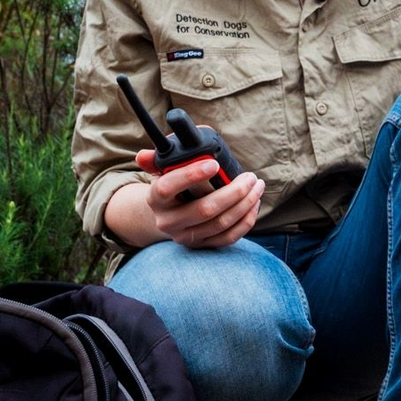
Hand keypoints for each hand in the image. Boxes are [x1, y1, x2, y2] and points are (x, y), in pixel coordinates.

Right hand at [135, 149, 264, 247]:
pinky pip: (228, 237)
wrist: (168, 215)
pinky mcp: (201, 245)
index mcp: (156, 199)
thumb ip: (156, 159)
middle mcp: (168, 222)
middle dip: (233, 192)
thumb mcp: (161, 171)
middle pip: (204, 209)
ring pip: (221, 223)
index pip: (168, 188)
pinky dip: (246, 221)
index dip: (191, 175)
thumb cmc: (171, 186)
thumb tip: (144, 155)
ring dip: (245, 204)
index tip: (214, 163)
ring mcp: (185, 236)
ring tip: (257, 186)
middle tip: (250, 177)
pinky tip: (254, 204)